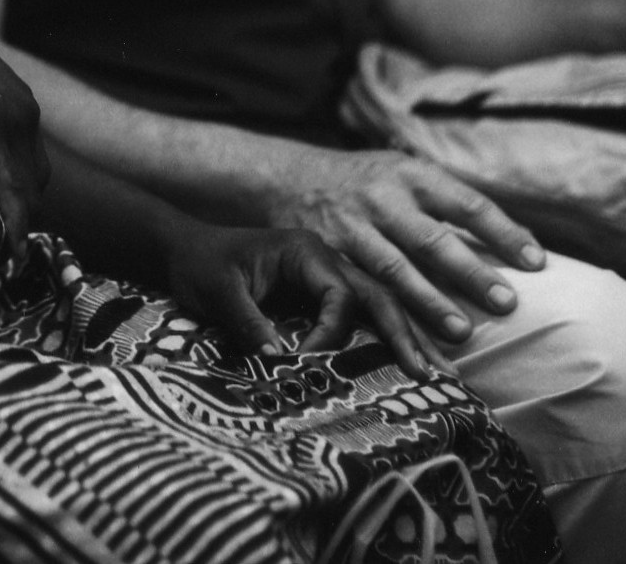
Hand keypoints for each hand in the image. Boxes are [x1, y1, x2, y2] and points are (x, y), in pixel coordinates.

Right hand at [0, 0, 49, 261]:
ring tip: (1, 256)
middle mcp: (24, 109)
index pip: (29, 157)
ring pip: (28, 187)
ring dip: (17, 223)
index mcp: (15, 97)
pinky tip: (9, 251)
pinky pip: (10, 190)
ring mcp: (13, 121)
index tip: (0, 212)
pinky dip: (13, 224)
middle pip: (36, 175)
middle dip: (21, 208)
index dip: (17, 188)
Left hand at [159, 217, 441, 378]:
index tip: (308, 361)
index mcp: (305, 250)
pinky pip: (360, 314)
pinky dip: (384, 337)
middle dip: (405, 334)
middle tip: (432, 375)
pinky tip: (408, 360)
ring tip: (439, 373)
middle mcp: (325, 259)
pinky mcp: (320, 292)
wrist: (185, 250)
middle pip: (376, 295)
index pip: (340, 295)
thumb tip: (285, 363)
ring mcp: (326, 273)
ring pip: (377, 304)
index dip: (331, 334)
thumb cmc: (201, 265)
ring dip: (406, 336)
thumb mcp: (219, 292)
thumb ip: (250, 324)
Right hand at [259, 146, 544, 343]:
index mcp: (410, 175)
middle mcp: (381, 199)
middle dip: (468, 271)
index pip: (465, 202)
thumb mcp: (404, 173)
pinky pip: (362, 292)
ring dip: (429, 302)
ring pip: (394, 269)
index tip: (536, 262)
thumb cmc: (366, 181)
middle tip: (505, 302)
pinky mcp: (329, 256)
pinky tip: (411, 349)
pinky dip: (387, 322)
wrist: (288, 178)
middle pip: (431, 238)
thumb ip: (451, 201)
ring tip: (462, 332)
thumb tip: (522, 239)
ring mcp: (353, 228)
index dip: (502, 231)